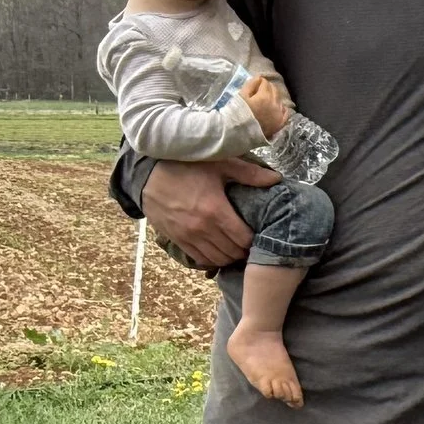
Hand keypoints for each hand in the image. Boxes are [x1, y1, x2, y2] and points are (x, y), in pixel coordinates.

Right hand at [141, 157, 273, 269]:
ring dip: (230, 256)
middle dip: (245, 250)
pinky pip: (200, 259)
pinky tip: (219, 249)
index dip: (255, 240)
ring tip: (237, 247)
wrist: (147, 176)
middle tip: (251, 242)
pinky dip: (213, 258)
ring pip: (217, 259)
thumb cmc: (185, 167)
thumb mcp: (219, 164)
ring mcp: (188, 237)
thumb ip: (249, 173)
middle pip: (232, 252)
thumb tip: (276, 179)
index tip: (259, 233)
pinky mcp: (177, 240)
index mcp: (216, 211)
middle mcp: (202, 229)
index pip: (244, 239)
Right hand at [241, 74, 290, 138]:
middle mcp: (275, 104)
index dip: (258, 83)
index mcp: (265, 96)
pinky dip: (282, 109)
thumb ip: (251, 84)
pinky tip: (277, 109)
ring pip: (280, 100)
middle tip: (259, 92)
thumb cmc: (237, 113)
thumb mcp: (241, 96)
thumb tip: (259, 78)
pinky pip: (286, 112)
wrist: (238, 133)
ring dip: (274, 98)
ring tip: (265, 102)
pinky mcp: (280, 124)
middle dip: (267, 89)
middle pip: (274, 90)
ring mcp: (279, 114)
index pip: (265, 82)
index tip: (254, 86)